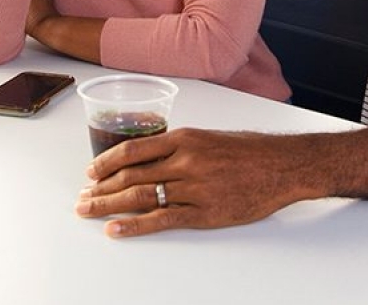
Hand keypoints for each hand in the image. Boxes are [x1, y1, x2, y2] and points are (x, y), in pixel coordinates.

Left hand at [74, 128, 306, 237]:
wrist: (283, 166)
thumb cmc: (251, 151)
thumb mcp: (210, 138)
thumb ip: (180, 147)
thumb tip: (150, 158)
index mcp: (185, 138)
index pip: (133, 149)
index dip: (107, 162)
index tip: (91, 172)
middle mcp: (185, 161)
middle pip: (131, 174)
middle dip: (101, 187)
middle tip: (83, 196)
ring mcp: (194, 188)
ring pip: (140, 196)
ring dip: (109, 204)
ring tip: (89, 211)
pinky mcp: (204, 213)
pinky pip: (161, 219)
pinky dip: (134, 225)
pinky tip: (116, 229)